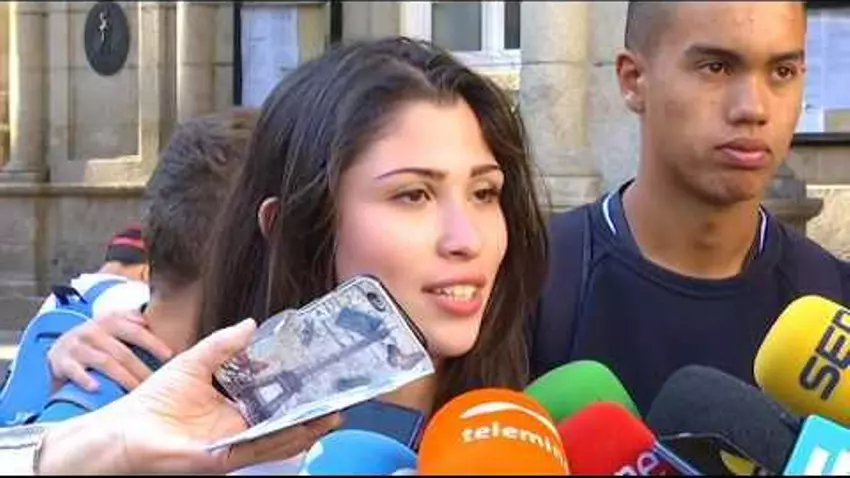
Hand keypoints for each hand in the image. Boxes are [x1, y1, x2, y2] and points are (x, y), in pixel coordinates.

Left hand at [39, 318, 341, 474]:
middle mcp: (237, 428)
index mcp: (231, 408)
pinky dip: (283, 439)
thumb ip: (224, 344)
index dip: (295, 392)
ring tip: (332, 415)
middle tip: (338, 398)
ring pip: (279, 437)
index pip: (271, 400)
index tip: (318, 377)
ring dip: (307, 428)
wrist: (123, 430)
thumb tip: (252, 323)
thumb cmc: (152, 401)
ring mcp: (233, 445)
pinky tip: (304, 430)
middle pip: (282, 421)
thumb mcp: (195, 362)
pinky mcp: (224, 457)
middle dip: (311, 413)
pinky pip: (259, 448)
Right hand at [47, 309, 173, 391]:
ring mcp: (76, 347)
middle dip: (141, 369)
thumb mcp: (111, 324)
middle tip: (156, 384)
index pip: (135, 331)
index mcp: (109, 321)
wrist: (59, 348)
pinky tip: (98, 389)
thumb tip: (148, 321)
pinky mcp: (62, 362)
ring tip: (137, 391)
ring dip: (123, 378)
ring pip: (104, 362)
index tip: (170, 356)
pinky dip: (86, 379)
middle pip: (122, 352)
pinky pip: (75, 371)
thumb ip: (130, 319)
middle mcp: (92, 331)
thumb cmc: (96, 339)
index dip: (153, 343)